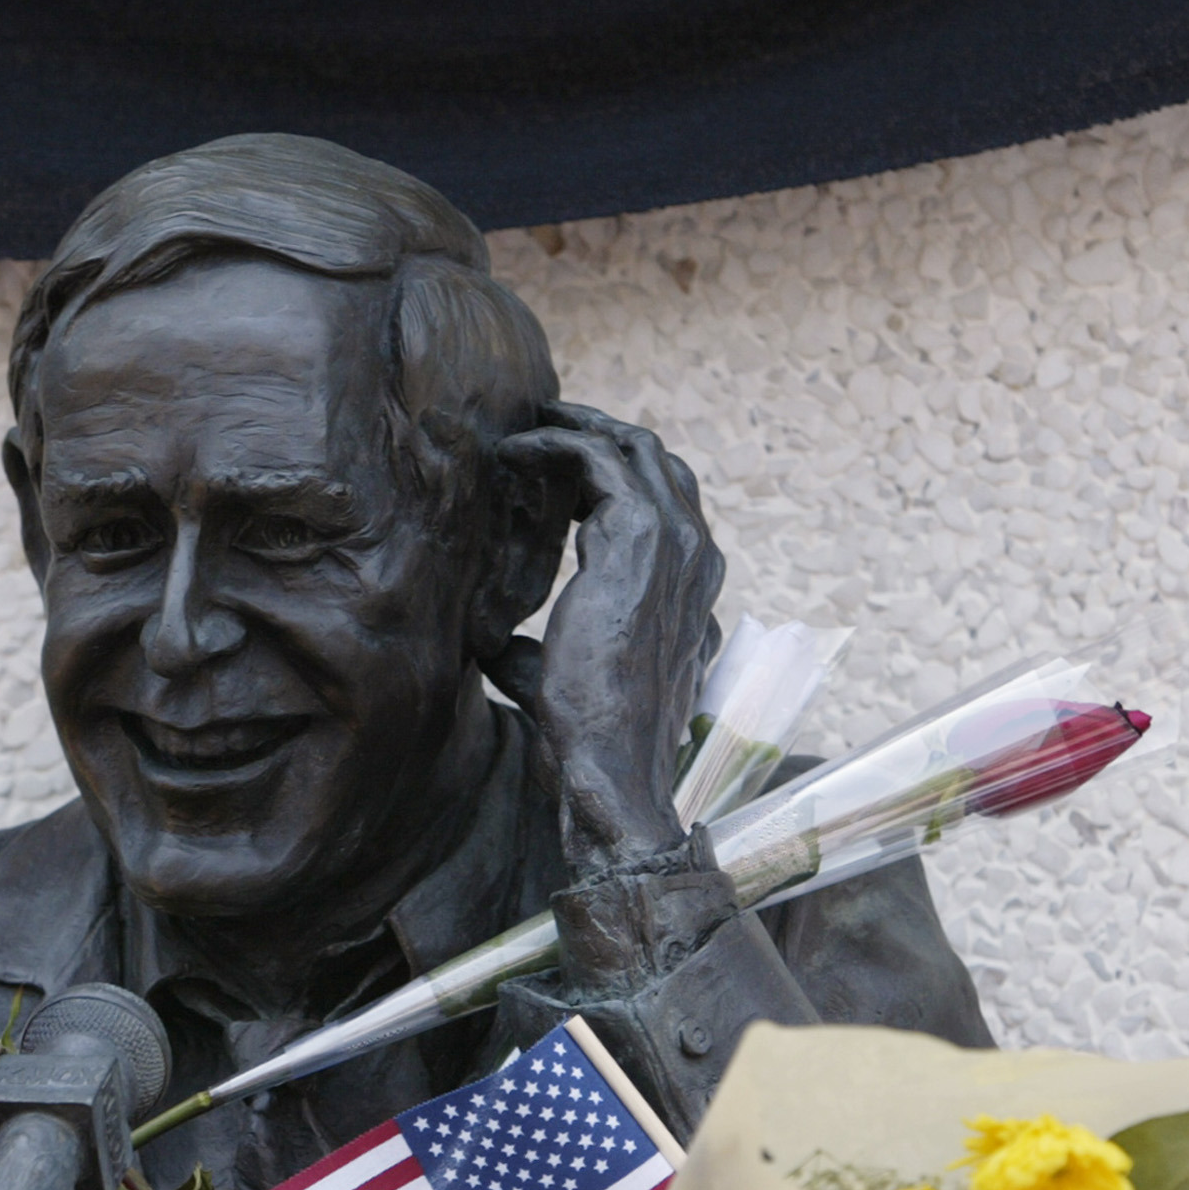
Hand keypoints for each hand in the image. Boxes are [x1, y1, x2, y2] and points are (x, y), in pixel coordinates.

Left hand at [491, 403, 724, 876]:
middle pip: (657, 463)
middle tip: (545, 425)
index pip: (666, 505)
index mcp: (690, 590)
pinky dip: (556, 446)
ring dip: (578, 429)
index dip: (613, 477)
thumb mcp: (565, 682)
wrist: (612, 764)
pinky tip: (514, 451)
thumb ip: (536, 657)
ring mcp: (675, 543)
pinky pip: (598, 461)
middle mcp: (694, 558)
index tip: (556, 470)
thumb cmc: (592, 739)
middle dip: (600, 436)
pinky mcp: (639, 537)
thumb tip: (494, 647)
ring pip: (634, 449)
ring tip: (528, 426)